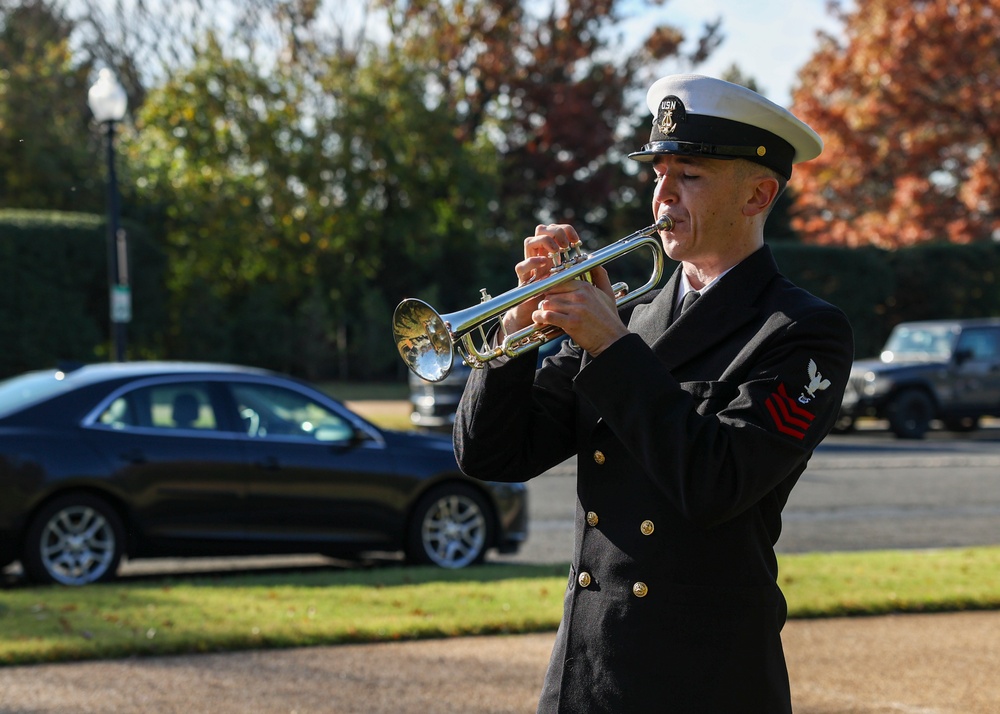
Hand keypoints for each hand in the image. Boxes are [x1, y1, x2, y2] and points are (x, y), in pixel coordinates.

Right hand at [501, 223, 580, 334]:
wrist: (539, 320)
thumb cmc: (558, 302)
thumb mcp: (572, 283)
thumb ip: (580, 271)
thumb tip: (594, 260)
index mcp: (552, 255)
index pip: (556, 231)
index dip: (566, 230)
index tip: (577, 240)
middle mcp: (539, 257)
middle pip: (541, 230)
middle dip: (554, 231)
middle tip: (566, 244)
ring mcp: (529, 268)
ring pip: (529, 242)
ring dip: (544, 242)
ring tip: (556, 251)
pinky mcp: (522, 280)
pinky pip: (521, 266)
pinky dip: (531, 262)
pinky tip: (544, 263)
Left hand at [502, 224, 627, 355]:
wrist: (613, 340)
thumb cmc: (609, 319)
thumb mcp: (608, 294)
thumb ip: (601, 276)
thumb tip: (594, 262)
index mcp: (586, 287)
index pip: (559, 282)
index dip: (550, 289)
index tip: (547, 296)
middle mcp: (580, 295)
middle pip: (551, 292)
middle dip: (545, 301)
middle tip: (543, 308)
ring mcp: (576, 309)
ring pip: (547, 303)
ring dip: (541, 310)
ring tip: (540, 315)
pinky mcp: (571, 322)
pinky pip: (548, 316)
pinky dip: (540, 318)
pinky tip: (539, 320)